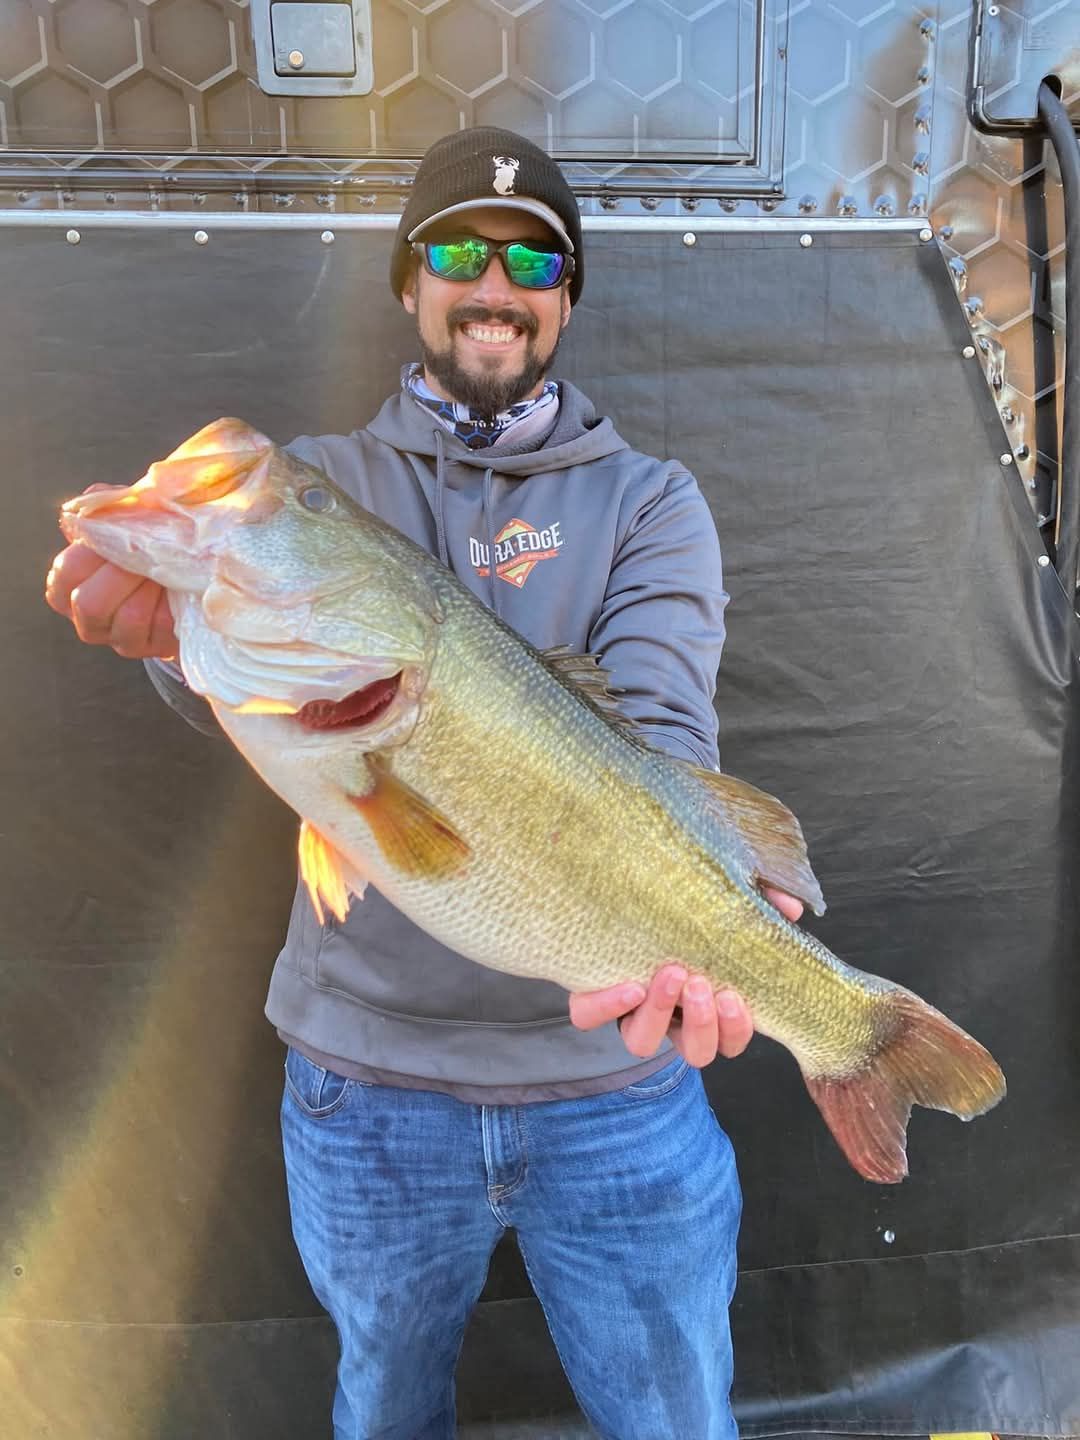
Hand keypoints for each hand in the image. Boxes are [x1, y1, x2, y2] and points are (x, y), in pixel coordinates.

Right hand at [45, 490, 175, 659]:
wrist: (193, 575)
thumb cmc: (151, 543)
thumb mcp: (127, 517)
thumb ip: (107, 506)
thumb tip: (99, 501)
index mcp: (68, 583)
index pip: (67, 570)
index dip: (95, 552)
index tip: (121, 536)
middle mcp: (86, 616)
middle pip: (88, 603)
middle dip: (123, 574)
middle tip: (146, 555)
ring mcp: (118, 638)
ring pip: (127, 617)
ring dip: (152, 588)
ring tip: (165, 571)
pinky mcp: (150, 647)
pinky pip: (160, 628)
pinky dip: (170, 603)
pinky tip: (177, 589)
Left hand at [568, 886, 803, 1068]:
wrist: (616, 894)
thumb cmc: (683, 907)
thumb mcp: (724, 902)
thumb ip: (761, 903)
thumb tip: (791, 907)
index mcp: (707, 1006)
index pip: (730, 1039)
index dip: (736, 1028)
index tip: (735, 996)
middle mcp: (671, 1019)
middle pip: (695, 1051)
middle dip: (703, 1024)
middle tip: (701, 985)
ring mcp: (630, 1012)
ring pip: (643, 1043)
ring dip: (661, 1015)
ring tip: (672, 975)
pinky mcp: (591, 998)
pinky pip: (589, 1016)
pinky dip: (609, 1006)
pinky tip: (629, 985)